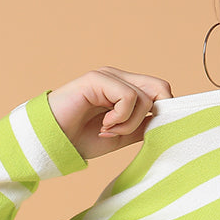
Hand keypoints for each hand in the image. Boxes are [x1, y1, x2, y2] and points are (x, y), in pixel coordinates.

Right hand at [47, 67, 173, 159]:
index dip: (165, 111)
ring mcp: (108, 76)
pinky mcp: (97, 78)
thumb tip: (168, 122)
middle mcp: (119, 78)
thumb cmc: (81, 139)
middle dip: (152, 115)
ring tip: (107, 131)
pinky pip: (128, 97)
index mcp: (126, 88)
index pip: (161, 91)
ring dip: (129, 123)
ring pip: (145, 98)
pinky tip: (103, 126)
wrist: (50, 142)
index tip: (147, 132)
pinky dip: (120, 118)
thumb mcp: (122, 135)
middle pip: (161, 87)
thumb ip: (144, 126)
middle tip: (127, 132)